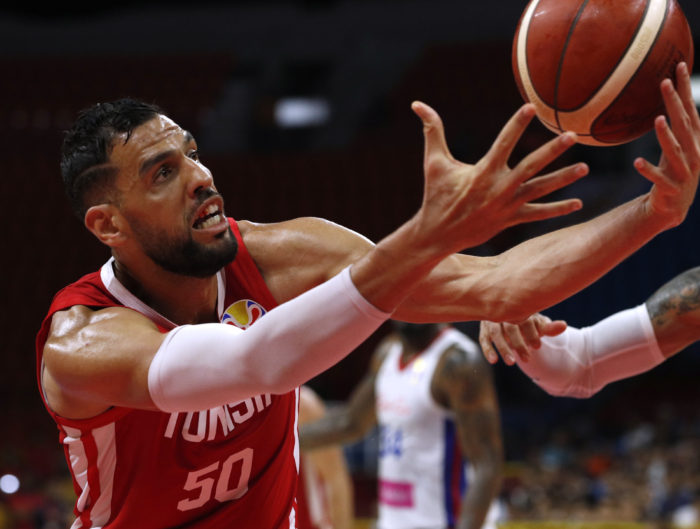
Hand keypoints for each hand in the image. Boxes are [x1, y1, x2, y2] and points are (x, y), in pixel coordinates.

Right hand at [410, 101, 588, 252]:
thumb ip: (432, 131)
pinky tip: (578, 204)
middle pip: (530, 166)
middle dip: (552, 150)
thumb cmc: (435, 195)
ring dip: (563, 179)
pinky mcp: (510, 219)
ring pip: (540, 190)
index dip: (517, 124)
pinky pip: (538, 214)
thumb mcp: (433, 162)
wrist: (438, 235)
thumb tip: (416, 103)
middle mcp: (498, 188)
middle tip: (571, 135)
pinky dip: (557, 209)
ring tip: (585, 167)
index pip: (503, 143)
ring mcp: (507, 206)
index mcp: (482, 172)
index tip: (531, 108)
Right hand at [478, 314, 566, 364]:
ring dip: (503, 348)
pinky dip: (488, 349)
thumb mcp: (538, 324)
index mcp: (519, 307)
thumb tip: (564, 325)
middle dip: (519, 343)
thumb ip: (549, 327)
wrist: (507, 314)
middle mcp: (504, 311)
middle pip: (510, 326)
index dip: (531, 333)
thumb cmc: (526, 320)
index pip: (525, 319)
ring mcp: (492, 319)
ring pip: (495, 333)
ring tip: (512, 363)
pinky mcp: (484, 329)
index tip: (537, 347)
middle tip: (528, 358)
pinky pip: (484, 339)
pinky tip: (493, 361)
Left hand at [634, 62, 699, 228]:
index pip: (690, 109)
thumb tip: (668, 94)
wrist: (674, 206)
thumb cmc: (673, 169)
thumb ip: (675, 123)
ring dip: (666, 135)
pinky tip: (636, 162)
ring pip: (675, 151)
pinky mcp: (671, 188)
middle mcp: (693, 153)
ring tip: (657, 119)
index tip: (679, 64)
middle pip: (683, 124)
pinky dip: (648, 170)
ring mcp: (684, 171)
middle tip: (664, 82)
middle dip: (674, 103)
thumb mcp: (677, 145)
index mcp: (694, 140)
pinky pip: (658, 178)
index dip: (685, 89)